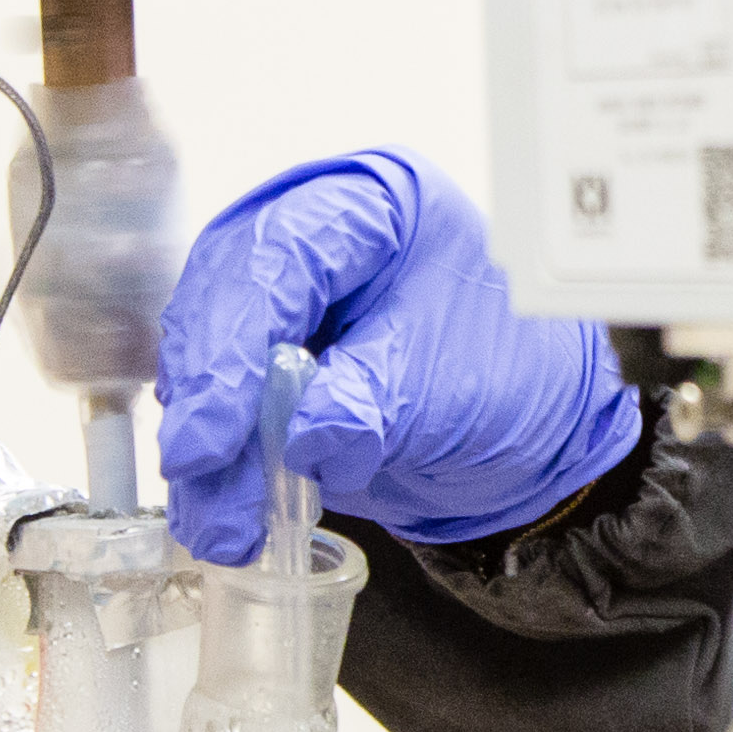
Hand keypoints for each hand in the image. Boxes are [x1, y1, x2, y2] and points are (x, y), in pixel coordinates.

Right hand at [155, 152, 640, 562]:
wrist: (531, 430)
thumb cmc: (510, 377)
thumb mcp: (451, 386)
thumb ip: (374, 403)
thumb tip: (305, 438)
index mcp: (375, 208)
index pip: (281, 255)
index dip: (235, 342)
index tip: (213, 430)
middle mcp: (316, 237)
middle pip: (226, 300)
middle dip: (209, 398)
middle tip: (201, 474)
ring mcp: (286, 295)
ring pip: (208, 353)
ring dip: (206, 444)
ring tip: (219, 523)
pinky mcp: (267, 355)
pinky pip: (221, 398)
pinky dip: (221, 457)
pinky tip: (224, 508)